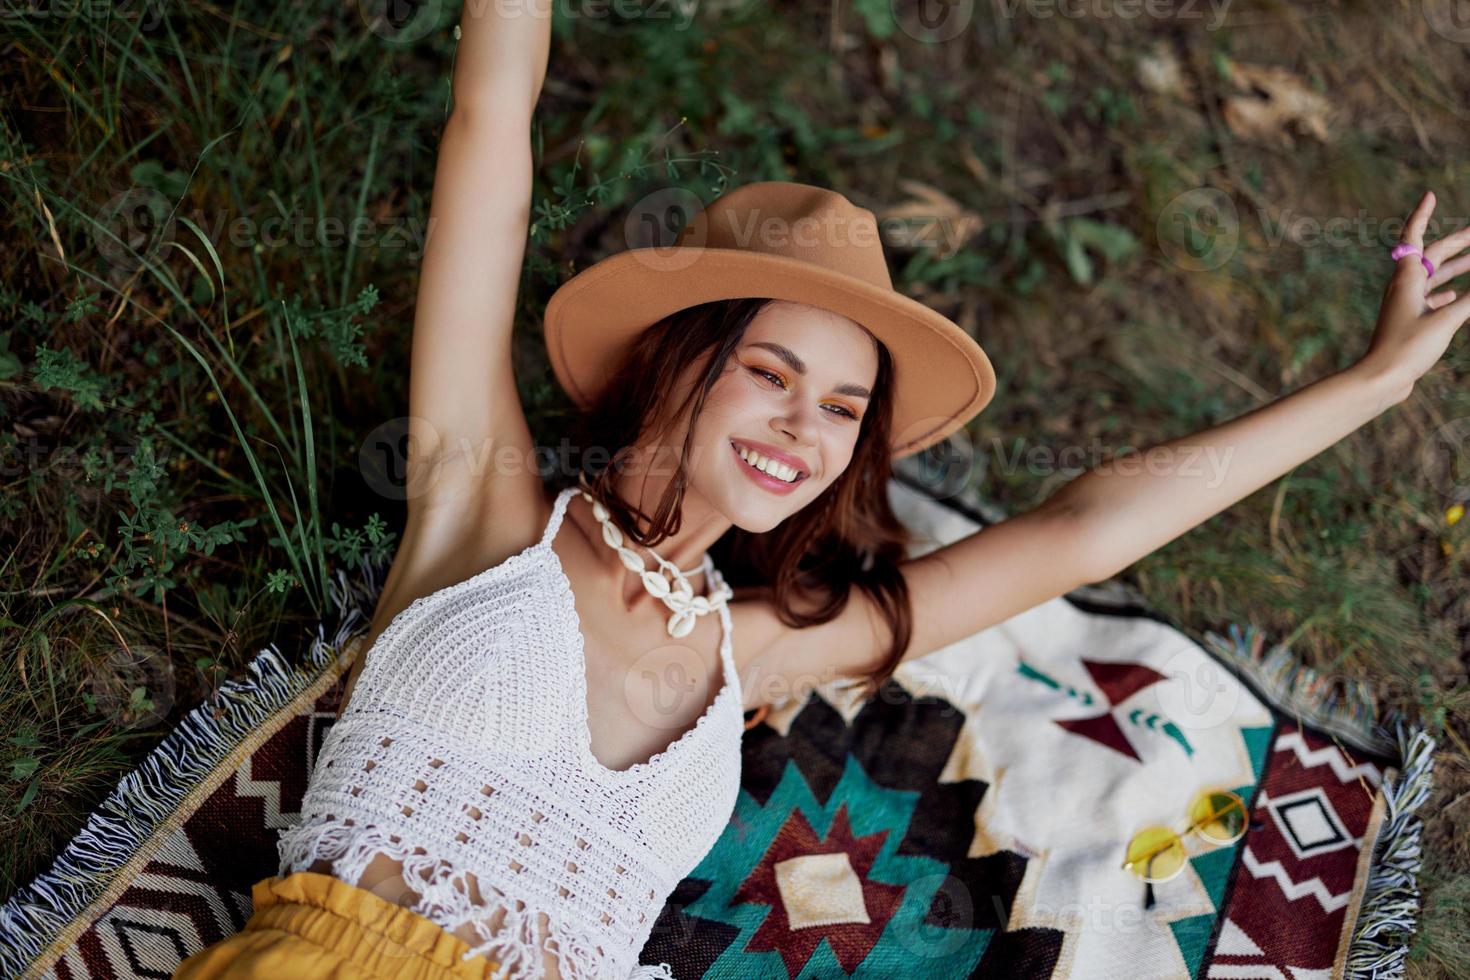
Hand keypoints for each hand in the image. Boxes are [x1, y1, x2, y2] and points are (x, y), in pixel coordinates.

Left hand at [1357, 190, 1469, 400]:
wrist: (1381, 379)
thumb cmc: (1407, 348)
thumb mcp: (1447, 320)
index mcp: (1406, 279)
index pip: (1413, 237)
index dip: (1421, 214)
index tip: (1429, 194)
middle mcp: (1404, 287)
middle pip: (1431, 256)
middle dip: (1456, 242)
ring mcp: (1406, 304)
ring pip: (1434, 277)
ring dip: (1456, 267)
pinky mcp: (1410, 321)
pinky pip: (1432, 299)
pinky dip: (1448, 292)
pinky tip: (1460, 295)